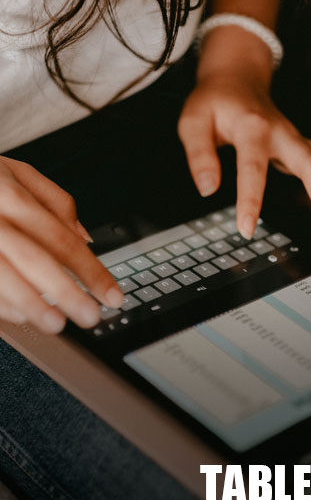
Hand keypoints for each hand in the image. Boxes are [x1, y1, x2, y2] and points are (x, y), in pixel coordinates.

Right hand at [0, 157, 122, 332]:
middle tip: (91, 316)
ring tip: (57, 325)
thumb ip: (57, 203)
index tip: (111, 294)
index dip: (90, 270)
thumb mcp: (18, 174)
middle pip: (34, 259)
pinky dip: (2, 304)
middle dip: (67, 292)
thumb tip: (86, 239)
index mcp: (9, 194)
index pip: (60, 238)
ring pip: (3, 277)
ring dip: (33, 305)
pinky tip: (22, 316)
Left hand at [178, 73, 310, 237]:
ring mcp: (292, 137)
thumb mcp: (192, 122)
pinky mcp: (298, 143)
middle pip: (310, 160)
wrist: (235, 77)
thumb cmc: (213, 102)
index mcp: (251, 126)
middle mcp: (279, 131)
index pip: (252, 168)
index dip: (250, 200)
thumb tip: (208, 189)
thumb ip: (198, 154)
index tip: (246, 228)